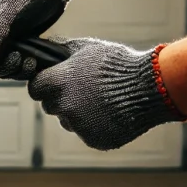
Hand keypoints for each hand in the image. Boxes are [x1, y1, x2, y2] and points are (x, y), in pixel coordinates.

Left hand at [28, 38, 185, 150]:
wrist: (152, 87)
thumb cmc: (118, 64)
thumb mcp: (87, 48)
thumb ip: (60, 49)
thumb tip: (42, 47)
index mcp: (58, 82)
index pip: (35, 88)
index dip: (43, 86)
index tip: (53, 84)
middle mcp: (63, 105)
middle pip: (49, 106)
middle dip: (60, 99)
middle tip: (82, 91)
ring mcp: (78, 125)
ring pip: (67, 121)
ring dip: (76, 114)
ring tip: (100, 101)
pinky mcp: (92, 139)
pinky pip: (85, 132)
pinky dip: (94, 126)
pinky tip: (109, 114)